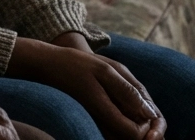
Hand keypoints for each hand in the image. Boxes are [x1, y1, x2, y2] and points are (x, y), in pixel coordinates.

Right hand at [7, 38, 165, 139]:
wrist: (47, 64)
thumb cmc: (73, 64)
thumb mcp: (103, 69)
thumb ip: (127, 90)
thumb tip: (150, 113)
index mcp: (105, 111)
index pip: (136, 134)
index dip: (147, 125)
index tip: (143, 106)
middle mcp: (103, 122)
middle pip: (133, 137)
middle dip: (144, 124)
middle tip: (140, 102)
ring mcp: (100, 121)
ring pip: (126, 131)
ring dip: (135, 119)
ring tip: (130, 97)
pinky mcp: (98, 117)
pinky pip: (118, 124)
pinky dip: (125, 115)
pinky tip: (120, 97)